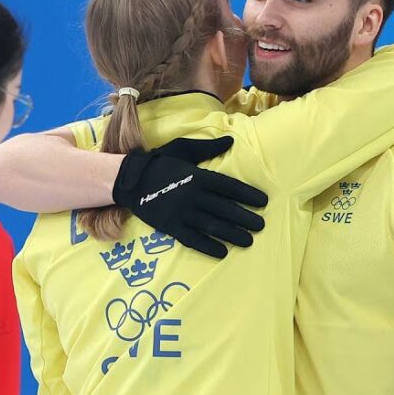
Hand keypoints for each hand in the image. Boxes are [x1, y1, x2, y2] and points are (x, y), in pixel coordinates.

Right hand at [112, 136, 267, 257]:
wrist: (130, 179)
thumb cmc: (159, 161)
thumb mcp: (183, 149)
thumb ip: (208, 147)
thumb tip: (231, 142)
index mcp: (198, 176)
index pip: (229, 187)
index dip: (248, 195)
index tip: (263, 202)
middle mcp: (193, 196)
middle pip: (225, 209)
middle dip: (245, 218)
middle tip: (260, 226)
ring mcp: (182, 212)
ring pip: (212, 226)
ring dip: (232, 234)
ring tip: (248, 241)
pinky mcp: (170, 226)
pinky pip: (192, 238)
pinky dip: (208, 246)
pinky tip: (222, 252)